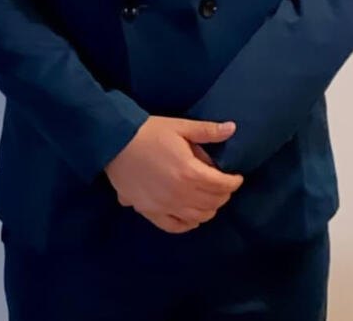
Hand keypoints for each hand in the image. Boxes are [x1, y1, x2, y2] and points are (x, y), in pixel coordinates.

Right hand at [104, 116, 243, 233]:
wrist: (115, 143)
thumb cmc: (149, 132)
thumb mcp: (180, 126)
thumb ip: (207, 131)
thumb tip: (232, 128)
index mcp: (189, 172)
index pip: (222, 185)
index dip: (233, 182)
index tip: (236, 177)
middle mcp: (180, 194)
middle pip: (213, 202)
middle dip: (224, 194)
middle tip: (224, 185)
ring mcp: (165, 206)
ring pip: (198, 217)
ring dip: (209, 209)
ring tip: (211, 198)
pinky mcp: (150, 212)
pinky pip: (175, 226)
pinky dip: (188, 223)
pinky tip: (192, 216)